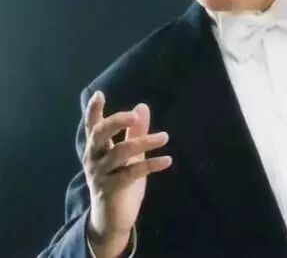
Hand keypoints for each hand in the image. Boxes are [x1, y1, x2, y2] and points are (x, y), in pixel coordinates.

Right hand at [83, 90, 171, 256]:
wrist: (111, 219)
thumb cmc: (119, 181)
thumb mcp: (129, 155)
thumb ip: (134, 132)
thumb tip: (142, 106)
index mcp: (96, 148)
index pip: (92, 126)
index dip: (93, 110)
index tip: (99, 94)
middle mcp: (94, 159)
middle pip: (99, 134)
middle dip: (116, 121)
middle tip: (134, 115)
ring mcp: (101, 174)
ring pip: (121, 152)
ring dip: (144, 142)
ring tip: (165, 136)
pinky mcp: (111, 189)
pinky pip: (132, 173)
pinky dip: (151, 165)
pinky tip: (167, 160)